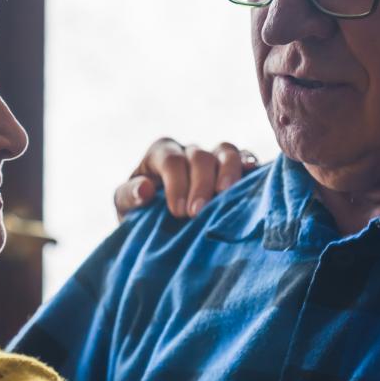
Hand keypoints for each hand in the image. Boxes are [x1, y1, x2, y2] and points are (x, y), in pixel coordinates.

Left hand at [114, 138, 258, 219]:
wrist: (161, 228)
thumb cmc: (141, 214)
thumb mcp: (126, 206)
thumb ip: (128, 196)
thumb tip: (145, 189)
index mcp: (161, 154)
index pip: (171, 159)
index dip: (176, 182)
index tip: (177, 211)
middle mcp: (189, 151)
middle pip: (200, 156)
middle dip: (200, 183)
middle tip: (197, 212)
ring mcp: (214, 158)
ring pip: (226, 151)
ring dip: (229, 171)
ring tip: (227, 193)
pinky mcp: (235, 170)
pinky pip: (246, 160)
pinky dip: (250, 165)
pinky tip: (253, 176)